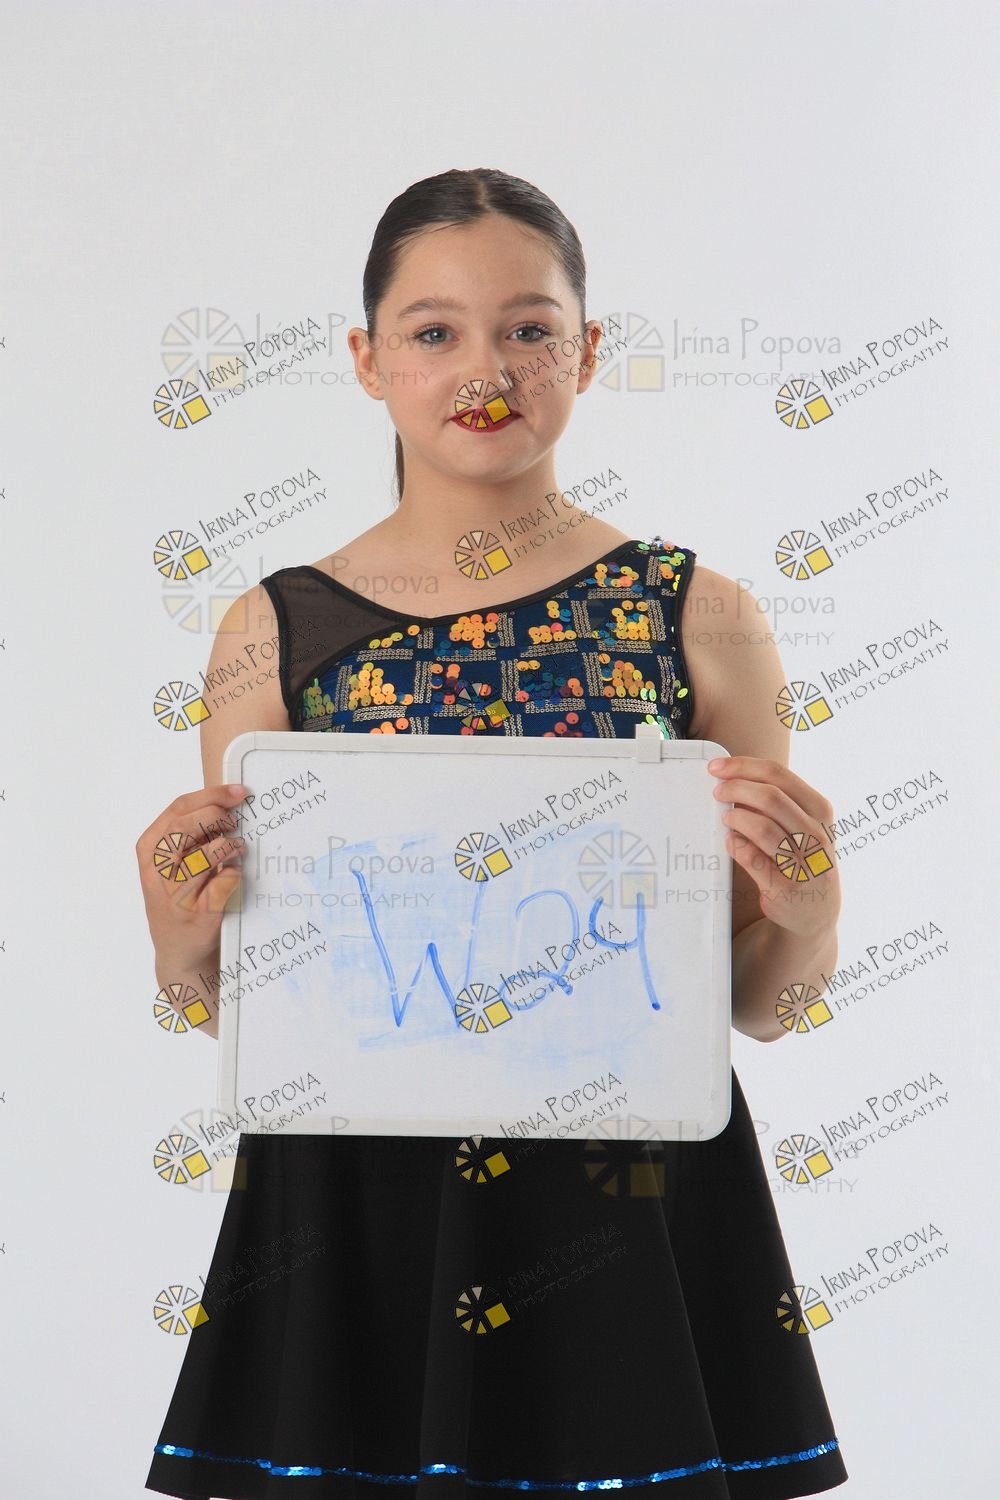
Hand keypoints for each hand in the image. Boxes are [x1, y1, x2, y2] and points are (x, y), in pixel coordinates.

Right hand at [135, 784, 247, 972]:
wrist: (179, 951)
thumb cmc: (180, 897)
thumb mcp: (173, 862)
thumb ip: (189, 834)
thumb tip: (226, 802)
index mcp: (150, 850)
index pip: (178, 808)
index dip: (212, 795)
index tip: (238, 792)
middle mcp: (157, 872)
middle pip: (187, 826)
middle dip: (218, 817)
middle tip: (234, 822)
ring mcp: (176, 896)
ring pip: (205, 855)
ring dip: (229, 846)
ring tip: (237, 849)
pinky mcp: (199, 915)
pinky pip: (223, 883)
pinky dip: (234, 874)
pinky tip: (234, 874)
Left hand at [707, 756, 840, 938]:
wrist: (816, 910)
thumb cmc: (802, 857)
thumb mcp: (802, 823)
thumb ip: (776, 801)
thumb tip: (733, 777)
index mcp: (819, 810)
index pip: (779, 775)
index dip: (743, 766)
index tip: (717, 768)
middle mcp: (816, 834)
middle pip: (770, 797)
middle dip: (736, 788)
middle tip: (717, 791)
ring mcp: (803, 863)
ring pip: (762, 828)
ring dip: (736, 817)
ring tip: (725, 817)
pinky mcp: (785, 888)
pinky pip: (753, 859)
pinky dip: (736, 846)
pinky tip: (731, 842)